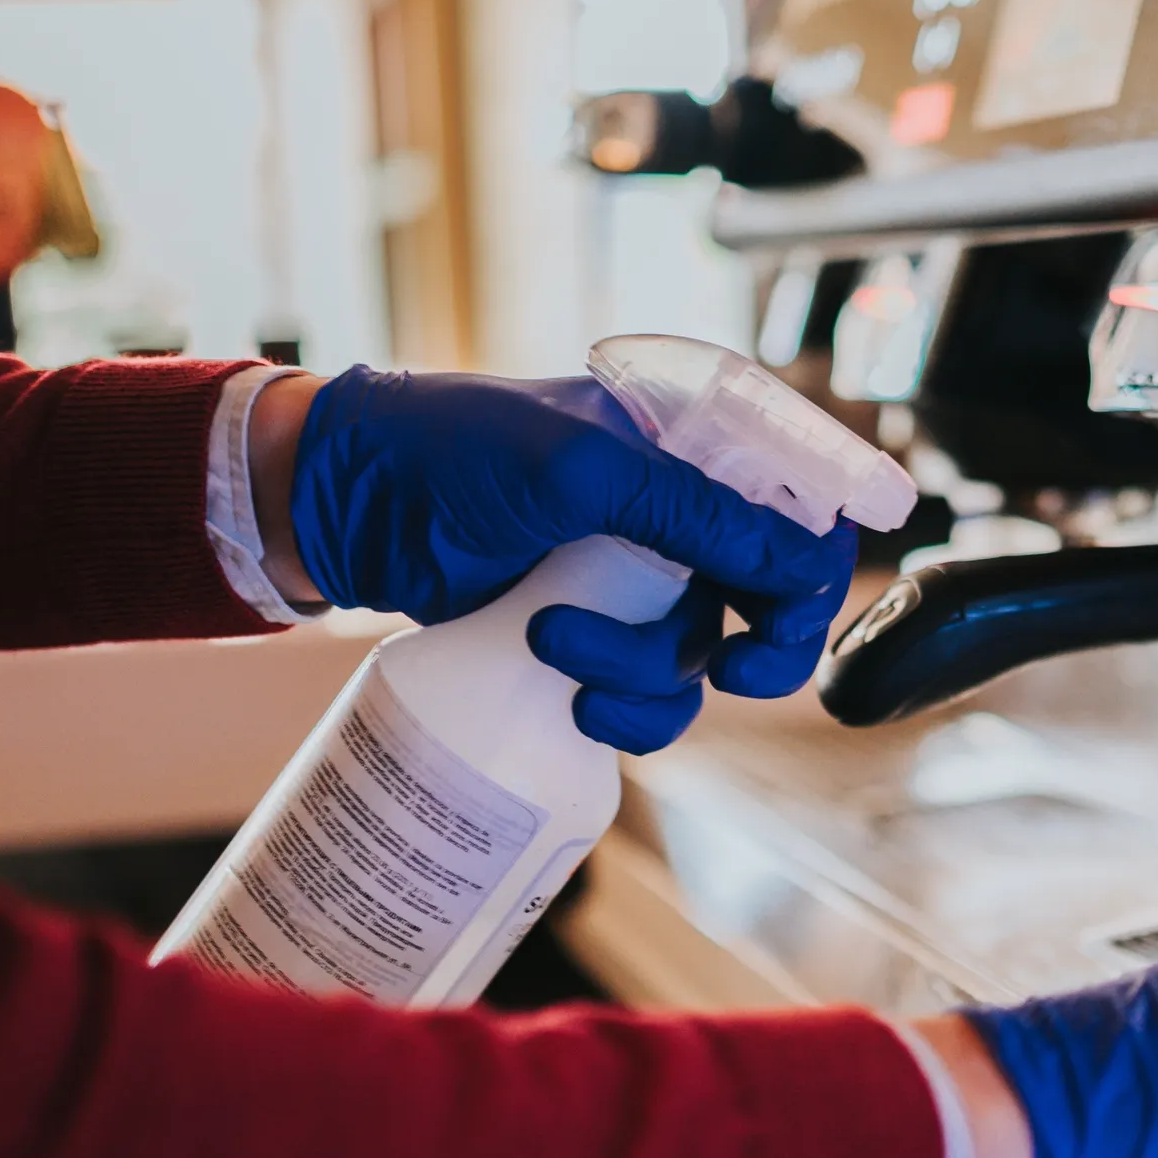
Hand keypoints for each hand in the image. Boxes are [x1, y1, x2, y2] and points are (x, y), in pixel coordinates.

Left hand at [252, 366, 860, 752]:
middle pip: (773, 602)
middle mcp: (679, 514)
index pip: (801, 511)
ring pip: (699, 660)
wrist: (346, 504)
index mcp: (694, 447)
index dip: (811, 574)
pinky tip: (562, 688)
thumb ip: (694, 512)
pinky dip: (621, 711)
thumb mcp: (582, 470)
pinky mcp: (591, 636)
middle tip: (733, 670)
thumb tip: (798, 565)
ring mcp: (637, 580)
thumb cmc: (453, 450)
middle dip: (758, 647)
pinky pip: (647, 697)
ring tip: (555, 642)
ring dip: (643, 674)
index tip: (777, 620)